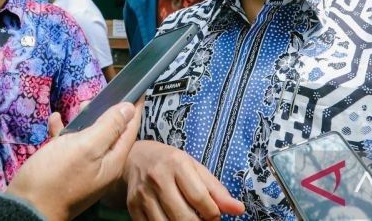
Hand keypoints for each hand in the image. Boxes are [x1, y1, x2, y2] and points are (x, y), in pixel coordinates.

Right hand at [6, 102, 140, 219]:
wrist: (26, 207)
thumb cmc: (57, 176)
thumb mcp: (86, 146)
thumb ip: (110, 127)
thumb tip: (129, 108)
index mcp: (112, 161)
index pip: (130, 130)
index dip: (134, 109)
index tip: (138, 89)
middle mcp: (101, 165)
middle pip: (111, 132)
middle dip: (108, 112)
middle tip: (102, 94)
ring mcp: (82, 167)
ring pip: (89, 137)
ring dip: (85, 119)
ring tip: (80, 105)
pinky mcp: (63, 168)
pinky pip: (68, 144)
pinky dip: (64, 130)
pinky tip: (55, 120)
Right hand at [124, 140, 244, 219]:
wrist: (135, 158)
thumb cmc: (171, 163)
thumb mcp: (195, 168)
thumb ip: (217, 190)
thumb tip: (239, 210)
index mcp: (177, 164)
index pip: (200, 198)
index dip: (213, 214)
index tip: (215, 216)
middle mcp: (158, 178)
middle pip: (184, 217)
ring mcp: (143, 194)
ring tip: (191, 220)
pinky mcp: (133, 207)